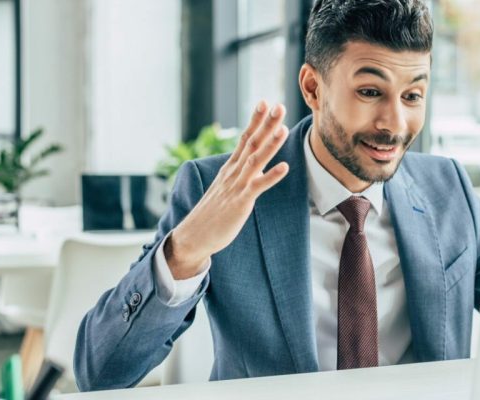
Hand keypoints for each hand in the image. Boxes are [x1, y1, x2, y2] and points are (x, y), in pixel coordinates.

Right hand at [165, 102, 289, 277]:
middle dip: (266, 124)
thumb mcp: (226, 188)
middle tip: (279, 105)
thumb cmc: (212, 214)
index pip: (244, 138)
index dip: (255, 120)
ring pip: (255, 160)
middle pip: (252, 143)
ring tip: (283, 128)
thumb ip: (238, 175)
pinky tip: (285, 167)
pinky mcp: (240, 202)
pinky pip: (257, 187)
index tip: (264, 102)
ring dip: (271, 144)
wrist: (194, 236)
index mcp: (230, 168)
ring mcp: (236, 186)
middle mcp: (233, 173)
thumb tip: (249, 165)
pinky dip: (271, 176)